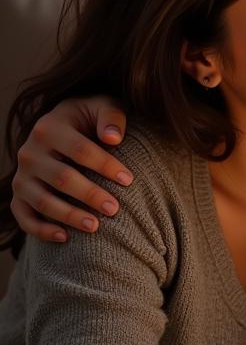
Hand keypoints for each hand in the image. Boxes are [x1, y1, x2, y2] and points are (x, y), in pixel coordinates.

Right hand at [11, 96, 131, 240]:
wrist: (63, 125)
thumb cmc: (91, 118)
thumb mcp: (104, 106)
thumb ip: (111, 117)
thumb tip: (113, 138)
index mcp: (50, 127)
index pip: (81, 150)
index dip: (105, 166)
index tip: (128, 180)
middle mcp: (30, 152)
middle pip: (62, 178)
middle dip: (90, 195)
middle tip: (114, 209)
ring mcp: (22, 175)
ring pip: (42, 200)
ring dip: (69, 216)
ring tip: (95, 226)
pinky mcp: (18, 195)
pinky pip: (24, 216)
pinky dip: (41, 229)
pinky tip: (65, 237)